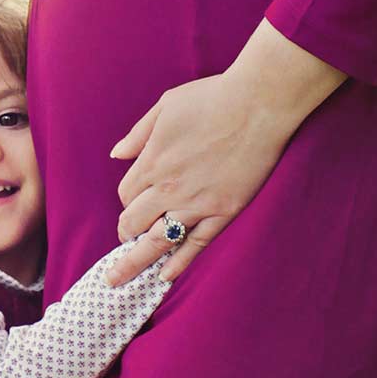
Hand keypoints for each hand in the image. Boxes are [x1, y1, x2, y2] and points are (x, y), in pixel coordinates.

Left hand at [103, 72, 296, 285]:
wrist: (259, 103)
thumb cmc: (212, 98)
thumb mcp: (165, 106)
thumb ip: (138, 134)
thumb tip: (116, 155)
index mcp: (152, 162)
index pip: (126, 195)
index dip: (127, 202)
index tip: (134, 203)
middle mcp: (169, 187)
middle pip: (134, 223)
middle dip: (126, 234)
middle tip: (125, 242)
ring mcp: (197, 203)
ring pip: (158, 241)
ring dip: (136, 262)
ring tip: (120, 279)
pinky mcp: (224, 211)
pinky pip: (195, 245)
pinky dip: (178, 263)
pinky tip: (164, 277)